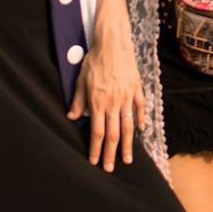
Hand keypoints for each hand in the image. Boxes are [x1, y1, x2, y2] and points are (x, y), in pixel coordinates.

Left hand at [67, 0, 145, 169]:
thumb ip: (78, 101)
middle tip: (111, 169)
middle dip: (111, 153)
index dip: (96, 149)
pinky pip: (140, 108)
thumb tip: (72, 117)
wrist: (112, 43)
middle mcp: (113, 102)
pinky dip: (140, 120)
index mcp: (98, 102)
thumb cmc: (94, 60)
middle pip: (114, 134)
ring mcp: (127, 96)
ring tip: (127, 159)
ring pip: (128, 126)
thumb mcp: (80, 80)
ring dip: (127, 145)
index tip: (95, 162)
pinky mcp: (137, 88)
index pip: (97, 132)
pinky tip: (140, 131)